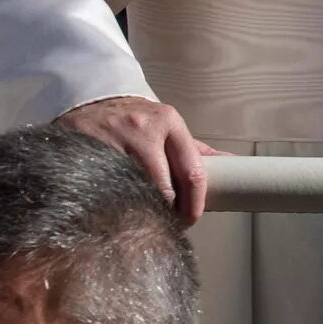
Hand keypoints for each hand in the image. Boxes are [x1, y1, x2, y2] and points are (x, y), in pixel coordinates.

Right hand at [56, 95, 221, 224]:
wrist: (93, 100)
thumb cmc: (136, 118)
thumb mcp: (167, 125)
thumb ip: (194, 149)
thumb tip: (231, 163)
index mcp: (170, 122)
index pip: (192, 171)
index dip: (194, 203)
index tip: (191, 218)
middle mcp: (144, 129)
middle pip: (165, 188)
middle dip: (170, 212)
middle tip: (169, 224)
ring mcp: (116, 140)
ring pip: (137, 192)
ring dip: (144, 211)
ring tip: (146, 218)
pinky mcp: (91, 152)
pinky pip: (109, 189)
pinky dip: (118, 203)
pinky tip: (119, 208)